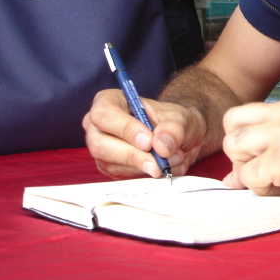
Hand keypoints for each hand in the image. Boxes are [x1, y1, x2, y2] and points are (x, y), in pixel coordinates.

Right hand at [82, 89, 205, 177]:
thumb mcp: (179, 118)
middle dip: (132, 156)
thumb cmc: (172, 121)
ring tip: (171, 159)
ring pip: (111, 165)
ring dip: (144, 166)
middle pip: (100, 145)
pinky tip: (163, 166)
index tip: (148, 141)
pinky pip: (122, 177)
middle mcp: (99, 127)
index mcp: (109, 102)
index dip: (125, 129)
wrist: (180, 137)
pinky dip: (146, 174)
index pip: (104, 114)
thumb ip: (172, 129)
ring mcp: (103, 150)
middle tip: (159, 162)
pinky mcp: (112, 168)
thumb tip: (161, 145)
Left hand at [221, 93, 279, 219]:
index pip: (252, 112)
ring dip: (246, 169)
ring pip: (235, 146)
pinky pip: (248, 176)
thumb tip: (250, 166)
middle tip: (257, 168)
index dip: (250, 138)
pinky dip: (259, 189)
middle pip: (233, 121)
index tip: (259, 156)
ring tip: (271, 181)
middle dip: (238, 148)